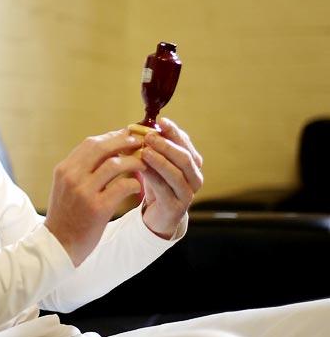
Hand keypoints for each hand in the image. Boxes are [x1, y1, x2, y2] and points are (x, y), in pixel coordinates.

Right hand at [44, 130, 146, 266]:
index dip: (112, 137)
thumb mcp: (65, 186)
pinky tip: (137, 187)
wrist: (59, 244)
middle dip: (124, 142)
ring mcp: (84, 192)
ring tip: (143, 165)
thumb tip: (107, 150)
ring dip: (133, 162)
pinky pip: (122, 187)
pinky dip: (133, 184)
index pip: (90, 143)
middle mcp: (72, 177)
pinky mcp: (97, 208)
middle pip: (102, 147)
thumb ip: (81, 169)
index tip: (127, 136)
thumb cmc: (66, 214)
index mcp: (64, 169)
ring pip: (115, 164)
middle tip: (140, 143)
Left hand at [139, 118, 203, 238]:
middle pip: (185, 158)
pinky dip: (153, 176)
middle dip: (167, 145)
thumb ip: (154, 146)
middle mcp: (195, 178)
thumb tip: (140, 126)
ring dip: (160, 161)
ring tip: (144, 151)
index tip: (161, 121)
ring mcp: (187, 194)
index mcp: (193, 163)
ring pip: (176, 174)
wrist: (157, 215)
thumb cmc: (157, 184)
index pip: (186, 144)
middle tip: (149, 137)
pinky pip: (164, 189)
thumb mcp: (156, 163)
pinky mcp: (176, 207)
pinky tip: (141, 168)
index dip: (174, 132)